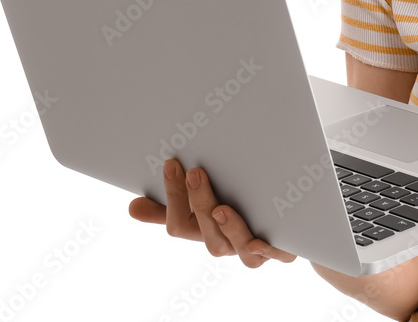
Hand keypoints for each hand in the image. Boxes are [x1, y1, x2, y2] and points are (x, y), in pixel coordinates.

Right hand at [129, 157, 296, 268]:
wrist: (285, 229)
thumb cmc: (235, 212)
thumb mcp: (198, 210)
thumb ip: (169, 207)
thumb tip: (132, 207)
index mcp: (203, 233)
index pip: (178, 224)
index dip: (173, 196)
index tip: (173, 163)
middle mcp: (226, 245)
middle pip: (208, 234)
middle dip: (199, 202)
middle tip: (195, 172)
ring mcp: (254, 250)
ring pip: (239, 248)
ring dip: (230, 229)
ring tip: (221, 208)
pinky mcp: (282, 250)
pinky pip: (276, 254)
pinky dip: (270, 250)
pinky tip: (262, 241)